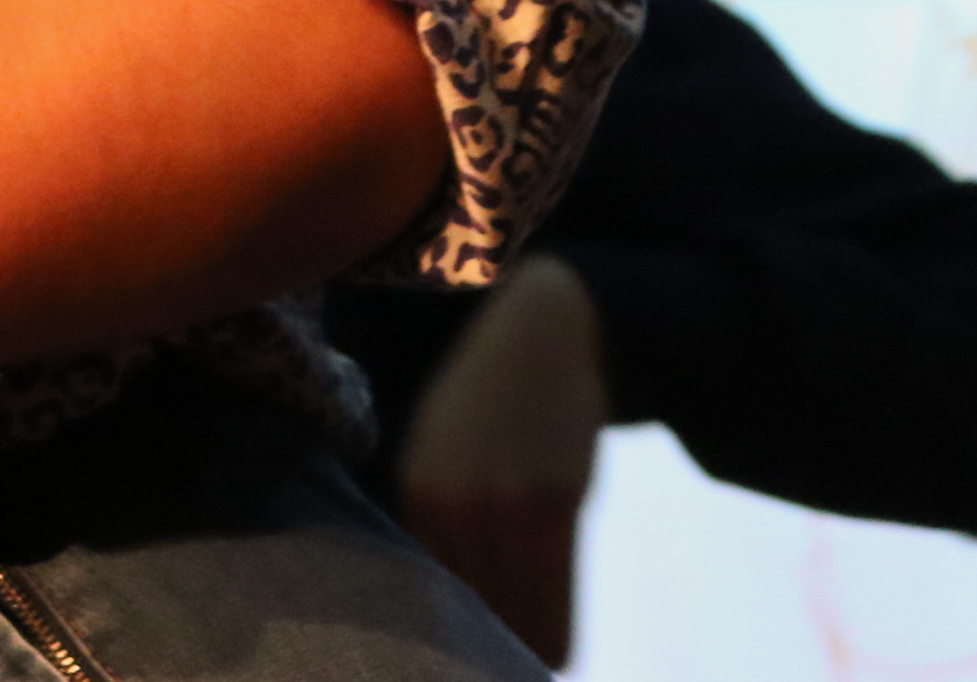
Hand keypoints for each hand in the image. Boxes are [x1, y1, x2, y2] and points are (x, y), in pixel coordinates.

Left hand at [398, 253, 606, 667]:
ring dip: (522, 643)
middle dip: (485, 639)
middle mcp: (453, 497)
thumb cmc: (490, 397)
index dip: (448, 625)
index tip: (459, 652)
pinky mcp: (558, 498)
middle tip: (496, 662)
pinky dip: (555, 626)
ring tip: (530, 666)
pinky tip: (558, 654)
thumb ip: (438, 510)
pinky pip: (558, 587)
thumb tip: (440, 581)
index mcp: (417, 485)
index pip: (429, 582)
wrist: (541, 328)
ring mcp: (507, 499)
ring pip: (515, 605)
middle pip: (469, 600)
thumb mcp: (441, 444)